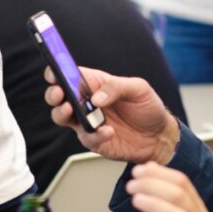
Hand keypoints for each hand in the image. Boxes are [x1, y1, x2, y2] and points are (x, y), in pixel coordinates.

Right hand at [44, 66, 179, 164]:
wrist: (159, 136)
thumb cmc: (147, 107)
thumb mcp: (138, 88)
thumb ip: (116, 87)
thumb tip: (96, 97)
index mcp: (93, 83)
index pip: (67, 74)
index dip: (56, 71)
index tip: (53, 72)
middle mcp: (85, 102)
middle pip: (57, 96)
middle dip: (53, 93)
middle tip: (60, 94)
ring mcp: (86, 121)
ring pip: (61, 117)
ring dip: (61, 113)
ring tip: (71, 109)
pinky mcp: (93, 140)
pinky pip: (86, 137)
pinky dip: (95, 135)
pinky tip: (108, 131)